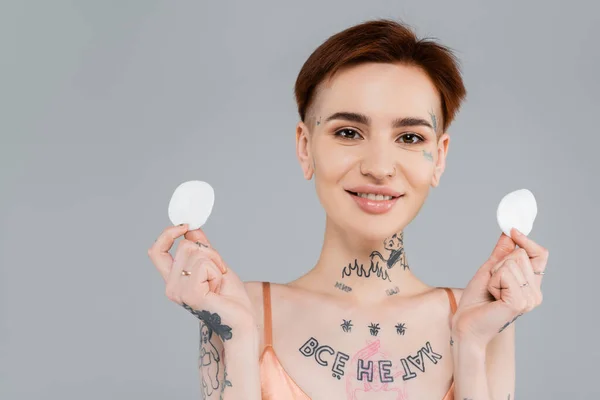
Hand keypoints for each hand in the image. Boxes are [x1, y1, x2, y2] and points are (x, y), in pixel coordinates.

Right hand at [148, 224, 255, 341]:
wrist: (242, 321)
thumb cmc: (230, 297)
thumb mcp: (215, 265)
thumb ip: (202, 248)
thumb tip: (192, 228)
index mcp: (174, 280)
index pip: (156, 252)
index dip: (167, 235)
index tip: (184, 226)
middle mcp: (172, 286)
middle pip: (185, 245)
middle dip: (209, 252)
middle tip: (218, 273)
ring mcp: (179, 291)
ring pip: (196, 252)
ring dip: (215, 262)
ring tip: (218, 282)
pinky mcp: (191, 294)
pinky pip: (204, 264)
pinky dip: (217, 271)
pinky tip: (218, 287)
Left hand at [452, 228, 548, 347]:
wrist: (465, 325)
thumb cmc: (476, 301)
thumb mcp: (489, 271)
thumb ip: (502, 253)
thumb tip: (509, 232)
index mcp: (531, 285)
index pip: (540, 255)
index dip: (527, 241)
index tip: (513, 231)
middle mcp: (535, 292)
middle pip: (521, 254)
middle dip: (499, 264)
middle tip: (492, 285)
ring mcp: (529, 299)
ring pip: (512, 262)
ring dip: (494, 274)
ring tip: (492, 292)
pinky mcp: (519, 302)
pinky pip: (505, 273)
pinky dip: (493, 281)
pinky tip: (492, 297)